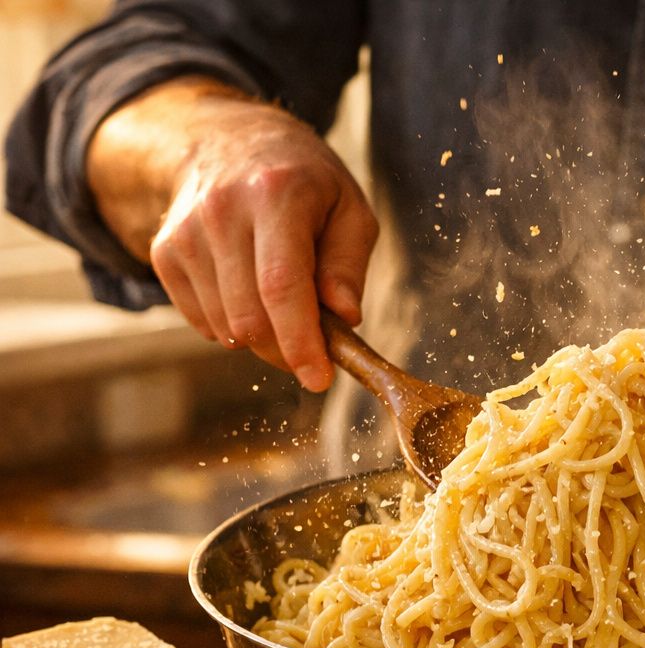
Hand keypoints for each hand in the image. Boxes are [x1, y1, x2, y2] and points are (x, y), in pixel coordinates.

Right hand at [88, 77, 376, 390]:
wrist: (228, 141)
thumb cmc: (304, 182)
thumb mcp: (349, 208)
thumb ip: (349, 264)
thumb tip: (344, 317)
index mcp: (276, 195)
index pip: (282, 286)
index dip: (300, 342)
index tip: (319, 379)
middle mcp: (222, 212)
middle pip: (251, 318)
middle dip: (287, 350)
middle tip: (315, 347)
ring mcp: (185, 233)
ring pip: (226, 328)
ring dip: (263, 339)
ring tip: (284, 306)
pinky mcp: (165, 253)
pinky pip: (202, 322)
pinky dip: (233, 327)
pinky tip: (250, 294)